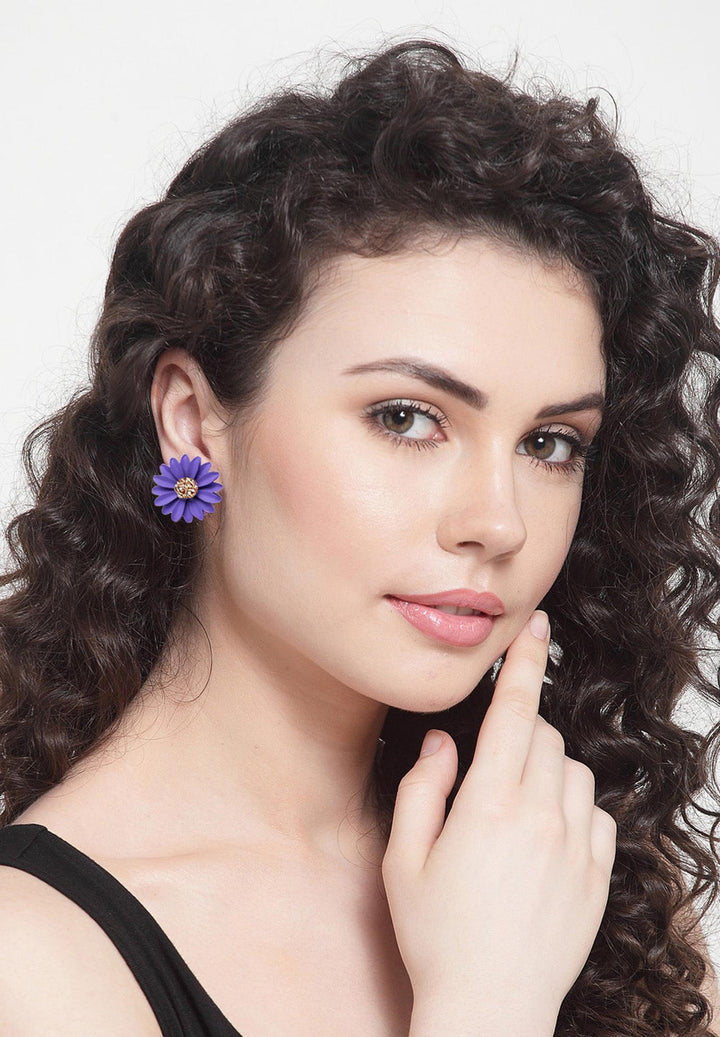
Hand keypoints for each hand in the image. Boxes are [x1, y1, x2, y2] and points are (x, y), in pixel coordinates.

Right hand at [382, 611, 616, 1030]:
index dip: (526, 661)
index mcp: (489, 805)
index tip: (535, 625)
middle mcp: (540, 817)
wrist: (490, 1008)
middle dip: (521, 728)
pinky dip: (573, 807)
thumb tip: (444, 743)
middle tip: (491, 762)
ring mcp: (576, 848)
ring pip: (573, 770)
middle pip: (545, 735)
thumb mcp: (403, 859)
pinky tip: (545, 836)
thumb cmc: (438, 936)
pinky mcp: (598, 876)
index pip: (515, 711)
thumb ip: (422, 787)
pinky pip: (597, 814)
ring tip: (514, 807)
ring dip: (546, 767)